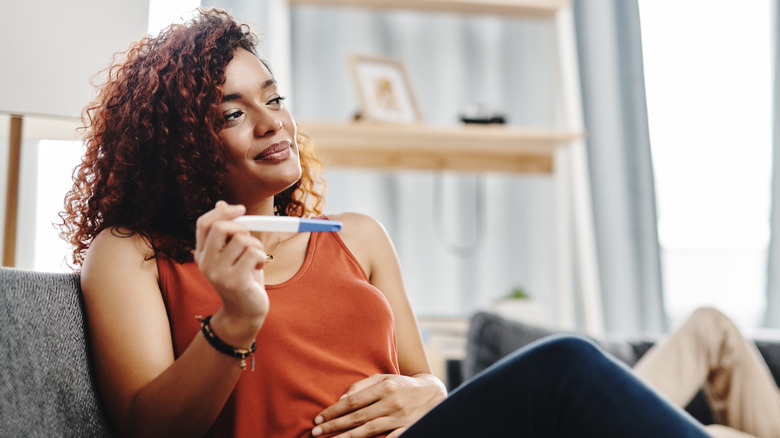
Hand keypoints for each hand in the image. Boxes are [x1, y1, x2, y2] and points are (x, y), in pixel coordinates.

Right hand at [194, 201, 268, 332]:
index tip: (241, 209)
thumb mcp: (233, 253)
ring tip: (256, 258)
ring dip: (256, 245)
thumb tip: (221, 202)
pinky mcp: (234, 281)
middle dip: (242, 227)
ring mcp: (218, 273)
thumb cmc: (243, 278)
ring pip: (242, 239)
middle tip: (251, 239)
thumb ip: (227, 232)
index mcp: (202, 253)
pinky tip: (258, 267)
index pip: (204, 223)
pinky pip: (253, 253)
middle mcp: (205, 263)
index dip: (222, 211)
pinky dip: (261, 256)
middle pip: (220, 227)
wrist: (245, 312)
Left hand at [312, 374, 446, 437]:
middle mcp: (391, 402)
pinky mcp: (408, 428)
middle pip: (357, 417)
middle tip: (316, 432)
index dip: (334, 410)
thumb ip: (362, 386)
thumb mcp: (384, 378)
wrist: (434, 393)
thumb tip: (341, 399)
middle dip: (334, 426)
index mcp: (384, 387)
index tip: (318, 418)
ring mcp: (400, 418)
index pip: (353, 401)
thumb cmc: (402, 385)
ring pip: (369, 431)